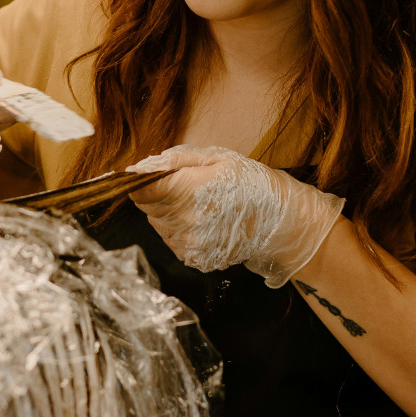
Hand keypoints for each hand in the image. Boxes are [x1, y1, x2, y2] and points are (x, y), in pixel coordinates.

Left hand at [128, 145, 344, 287]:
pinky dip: (180, 230)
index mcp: (188, 191)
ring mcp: (189, 244)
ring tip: (198, 205)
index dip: (136, 182)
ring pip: (158, 225)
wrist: (278, 220)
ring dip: (168, 213)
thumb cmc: (249, 184)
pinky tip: (203, 222)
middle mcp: (185, 221)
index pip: (141, 189)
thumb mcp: (216, 158)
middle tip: (185, 187)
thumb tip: (143, 165)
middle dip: (158, 195)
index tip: (139, 177)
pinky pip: (172, 240)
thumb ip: (177, 160)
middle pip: (147, 207)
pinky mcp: (195, 258)